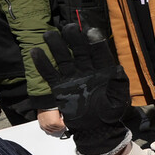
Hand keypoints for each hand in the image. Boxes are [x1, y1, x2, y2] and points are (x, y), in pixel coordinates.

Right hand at [32, 24, 130, 154]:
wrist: (97, 127)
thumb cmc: (111, 110)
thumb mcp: (118, 99)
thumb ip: (118, 84)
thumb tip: (118, 69)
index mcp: (104, 69)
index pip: (99, 52)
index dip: (95, 41)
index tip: (91, 31)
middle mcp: (87, 69)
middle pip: (80, 50)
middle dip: (75, 39)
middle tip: (69, 27)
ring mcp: (73, 77)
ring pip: (64, 58)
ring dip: (57, 46)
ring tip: (49, 34)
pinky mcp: (60, 87)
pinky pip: (51, 74)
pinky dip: (43, 64)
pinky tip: (36, 52)